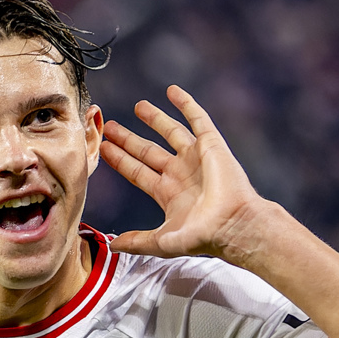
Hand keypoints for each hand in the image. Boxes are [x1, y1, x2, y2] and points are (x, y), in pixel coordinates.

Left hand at [99, 85, 265, 259]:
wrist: (233, 225)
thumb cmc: (203, 236)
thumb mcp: (162, 242)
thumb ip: (137, 241)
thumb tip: (112, 246)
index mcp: (169, 194)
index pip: (137, 172)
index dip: (121, 160)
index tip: (104, 148)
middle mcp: (181, 174)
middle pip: (148, 151)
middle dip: (129, 140)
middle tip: (111, 127)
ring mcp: (196, 158)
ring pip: (171, 132)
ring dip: (155, 119)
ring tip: (139, 105)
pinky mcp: (211, 145)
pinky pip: (198, 119)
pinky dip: (186, 104)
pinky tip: (172, 91)